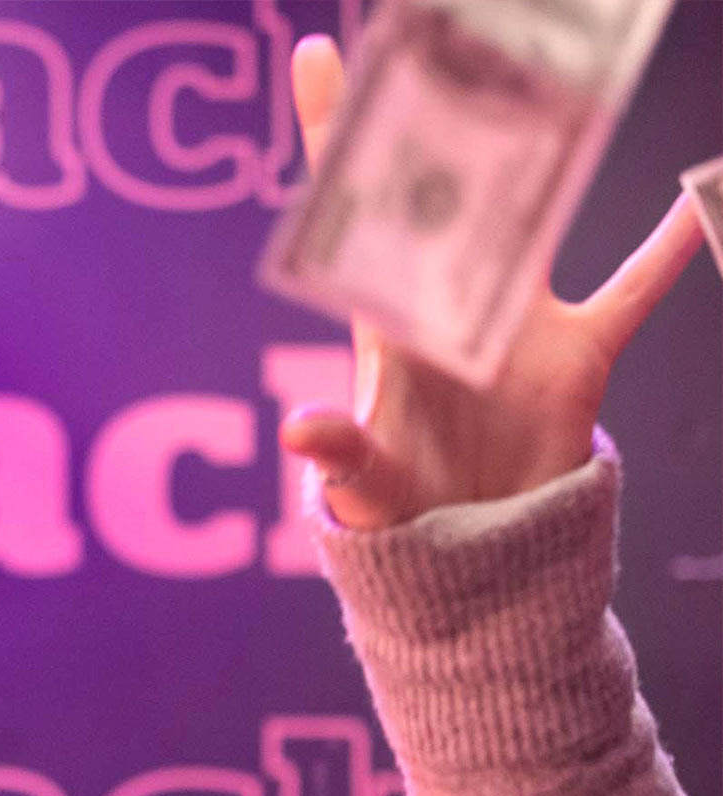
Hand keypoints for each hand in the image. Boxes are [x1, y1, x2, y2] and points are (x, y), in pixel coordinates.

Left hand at [277, 34, 703, 529]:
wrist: (472, 556)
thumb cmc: (400, 519)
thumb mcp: (366, 489)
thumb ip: (340, 454)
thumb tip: (298, 427)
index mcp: (391, 325)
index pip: (355, 214)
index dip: (336, 138)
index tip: (319, 55)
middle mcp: (455, 304)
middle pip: (449, 183)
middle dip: (442, 105)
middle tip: (435, 16)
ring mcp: (518, 323)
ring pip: (541, 214)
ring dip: (552, 145)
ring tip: (559, 65)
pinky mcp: (577, 355)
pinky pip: (633, 290)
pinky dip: (670, 250)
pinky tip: (709, 197)